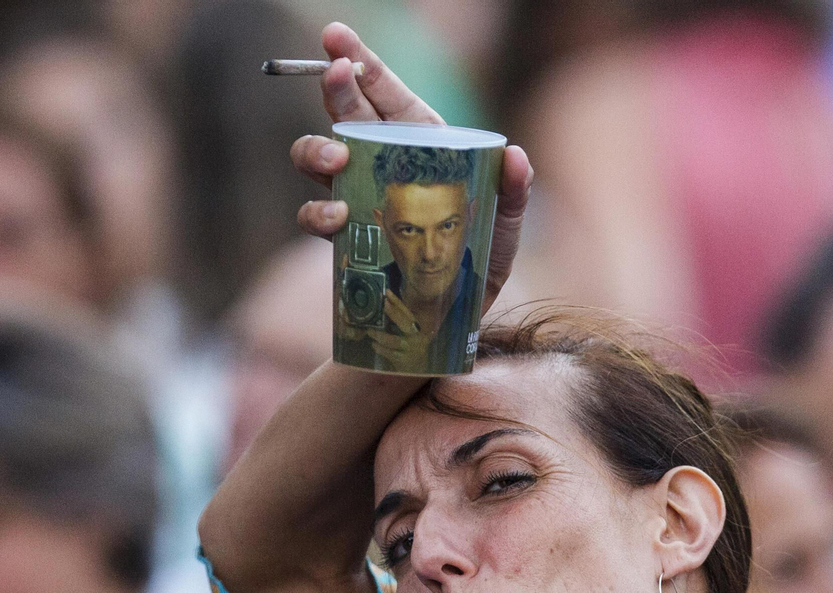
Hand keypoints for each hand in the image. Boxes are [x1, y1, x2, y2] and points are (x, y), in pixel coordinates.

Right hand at [289, 22, 531, 314]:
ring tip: (335, 161)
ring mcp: (358, 197)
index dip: (359, 62)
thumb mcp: (506, 225)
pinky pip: (315, 216)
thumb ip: (513, 191)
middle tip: (332, 77)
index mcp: (421, 143)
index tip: (335, 38)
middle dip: (333, 91)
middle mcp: (383, 163)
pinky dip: (317, 213)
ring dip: (316, 152)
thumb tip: (516, 157)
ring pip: (317, 159)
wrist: (453, 314)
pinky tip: (336, 218)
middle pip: (346, 115)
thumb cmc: (483, 259)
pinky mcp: (344, 236)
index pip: (386, 93)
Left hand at [361, 290, 429, 364]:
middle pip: (405, 323)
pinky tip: (374, 345)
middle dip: (393, 313)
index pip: (407, 312)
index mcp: (416, 328)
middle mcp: (417, 337)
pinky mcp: (404, 361)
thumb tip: (382, 307)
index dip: (397, 302)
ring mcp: (412, 350)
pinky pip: (390, 353)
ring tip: (370, 331)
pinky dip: (380, 348)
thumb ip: (398, 323)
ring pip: (394, 340)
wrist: (417, 369)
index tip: (387, 292)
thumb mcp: (407, 334)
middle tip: (382, 305)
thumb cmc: (409, 348)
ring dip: (380, 335)